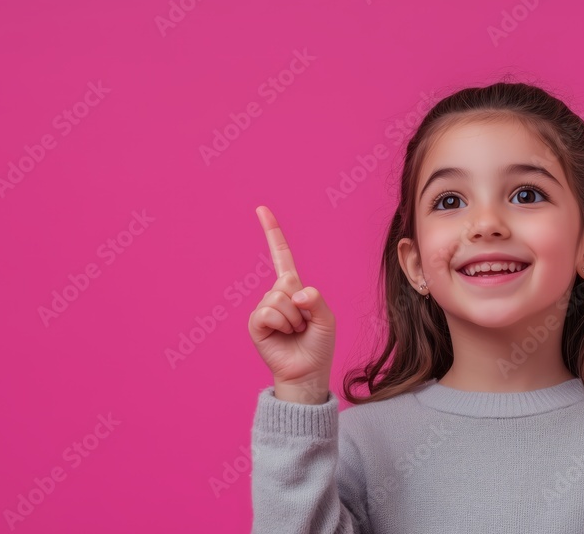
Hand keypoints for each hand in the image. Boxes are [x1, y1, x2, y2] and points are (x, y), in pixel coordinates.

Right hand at [248, 206, 335, 403]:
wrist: (307, 373)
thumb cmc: (318, 346)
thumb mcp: (327, 319)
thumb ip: (316, 300)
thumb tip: (295, 294)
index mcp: (294, 289)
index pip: (281, 256)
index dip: (272, 233)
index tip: (261, 209)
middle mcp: (276, 294)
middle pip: (287, 282)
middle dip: (302, 306)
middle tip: (304, 325)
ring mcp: (264, 308)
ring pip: (279, 299)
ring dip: (294, 319)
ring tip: (295, 333)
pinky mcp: (256, 323)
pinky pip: (269, 312)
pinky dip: (282, 324)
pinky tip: (283, 336)